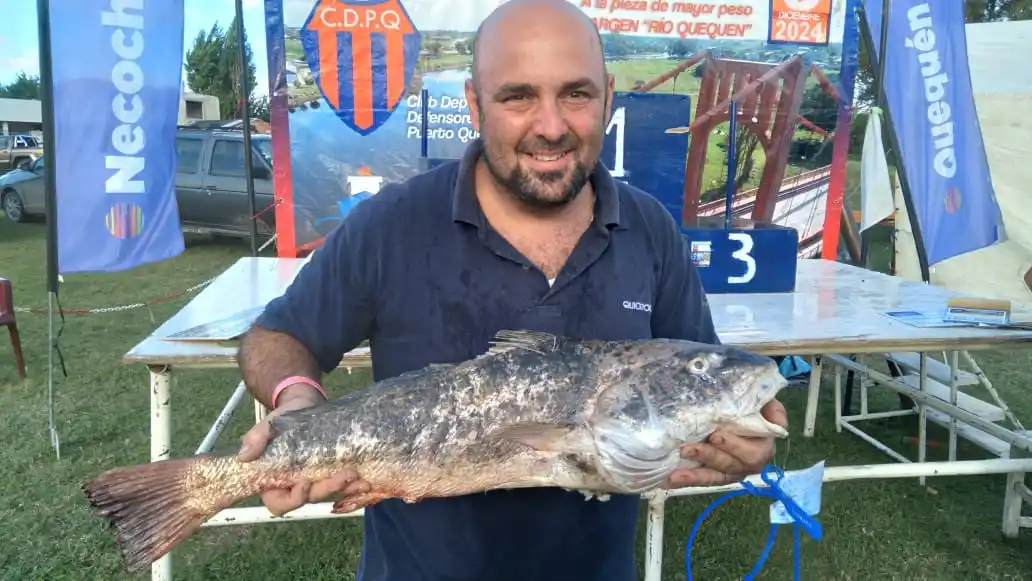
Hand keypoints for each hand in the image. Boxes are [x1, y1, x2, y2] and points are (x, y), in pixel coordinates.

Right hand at [237, 386, 370, 515]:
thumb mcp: (268, 424)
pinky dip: (354, 484)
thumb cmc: (282, 417)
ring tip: (360, 479)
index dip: (292, 499)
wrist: (304, 403)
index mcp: (274, 480)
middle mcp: (295, 484)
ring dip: (345, 488)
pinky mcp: (332, 471)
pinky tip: (365, 479)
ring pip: (329, 493)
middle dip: (327, 489)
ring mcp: (315, 479)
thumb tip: (244, 456)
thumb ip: (256, 438)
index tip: (303, 483)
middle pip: (309, 499)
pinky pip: (342, 485)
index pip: (279, 503)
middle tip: (344, 475)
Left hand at [666, 399, 787, 487]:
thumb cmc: (754, 406)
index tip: (716, 435)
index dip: (734, 446)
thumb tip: (775, 419)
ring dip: (694, 475)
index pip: (752, 452)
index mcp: (764, 446)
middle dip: (708, 457)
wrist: (743, 411)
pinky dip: (688, 480)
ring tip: (675, 474)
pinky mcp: (718, 474)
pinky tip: (670, 480)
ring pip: (715, 477)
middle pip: (730, 465)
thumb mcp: (766, 402)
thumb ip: (772, 408)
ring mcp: (733, 471)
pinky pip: (704, 480)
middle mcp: (750, 463)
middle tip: (687, 449)